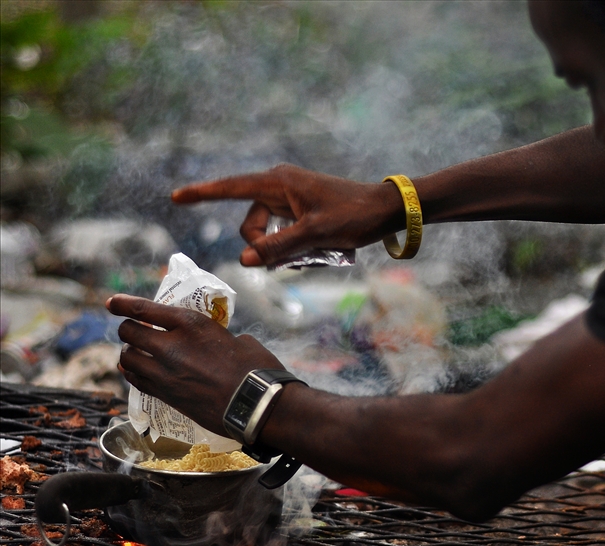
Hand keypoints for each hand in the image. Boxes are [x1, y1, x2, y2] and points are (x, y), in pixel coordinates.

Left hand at [107, 294, 285, 435]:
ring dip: (129, 352)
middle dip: (128, 329)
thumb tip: (218, 342)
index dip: (123, 304)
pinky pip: (136, 380)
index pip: (144, 309)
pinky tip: (139, 371)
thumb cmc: (254, 368)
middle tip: (135, 330)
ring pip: (127, 358)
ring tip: (137, 352)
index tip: (112, 303)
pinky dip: (133, 373)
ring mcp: (165, 373)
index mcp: (191, 324)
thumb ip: (218, 337)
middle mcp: (171, 346)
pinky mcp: (165, 394)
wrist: (254, 403)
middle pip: (129, 333)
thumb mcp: (237, 339)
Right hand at [171, 164, 401, 266]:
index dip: (202, 193)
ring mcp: (290, 198)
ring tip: (314, 254)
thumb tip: (246, 260)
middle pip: (251, 224)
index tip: (176, 197)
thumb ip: (278, 248)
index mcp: (279, 183)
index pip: (231, 187)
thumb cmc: (352, 216)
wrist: (385, 210)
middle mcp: (280, 186)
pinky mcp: (300, 209)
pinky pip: (283, 233)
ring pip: (267, 233)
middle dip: (264, 246)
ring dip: (282, 250)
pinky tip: (315, 252)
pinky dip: (292, 247)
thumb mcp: (315, 236)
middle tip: (295, 256)